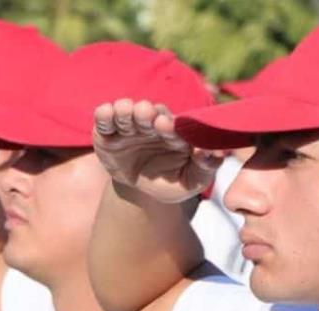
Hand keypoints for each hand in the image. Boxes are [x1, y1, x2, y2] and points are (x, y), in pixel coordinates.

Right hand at [93, 99, 221, 203]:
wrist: (143, 193)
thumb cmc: (173, 182)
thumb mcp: (193, 180)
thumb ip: (207, 167)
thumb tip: (215, 154)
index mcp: (174, 132)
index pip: (174, 125)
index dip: (170, 125)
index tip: (168, 125)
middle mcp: (151, 125)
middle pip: (148, 113)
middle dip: (147, 112)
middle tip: (146, 113)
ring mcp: (129, 127)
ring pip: (126, 112)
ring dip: (125, 110)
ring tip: (125, 111)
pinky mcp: (107, 133)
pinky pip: (104, 120)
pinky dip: (104, 115)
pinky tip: (106, 112)